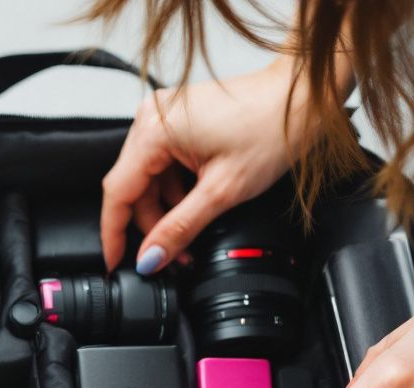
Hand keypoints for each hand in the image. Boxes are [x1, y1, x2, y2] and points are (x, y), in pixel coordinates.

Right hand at [100, 57, 306, 273]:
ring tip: (196, 229)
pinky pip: (164, 163)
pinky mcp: (179, 120)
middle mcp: (152, 117)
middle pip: (133, 187)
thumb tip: (151, 257)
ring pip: (149, 178)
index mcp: (153, 130)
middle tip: (175, 255)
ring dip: (168, 208)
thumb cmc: (270, 130)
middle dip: (152, 224)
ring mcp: (164, 116)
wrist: (299, 101)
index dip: (114, 233)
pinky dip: (178, 188)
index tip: (113, 262)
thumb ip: (179, 228)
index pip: (117, 192)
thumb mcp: (222, 192)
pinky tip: (199, 201)